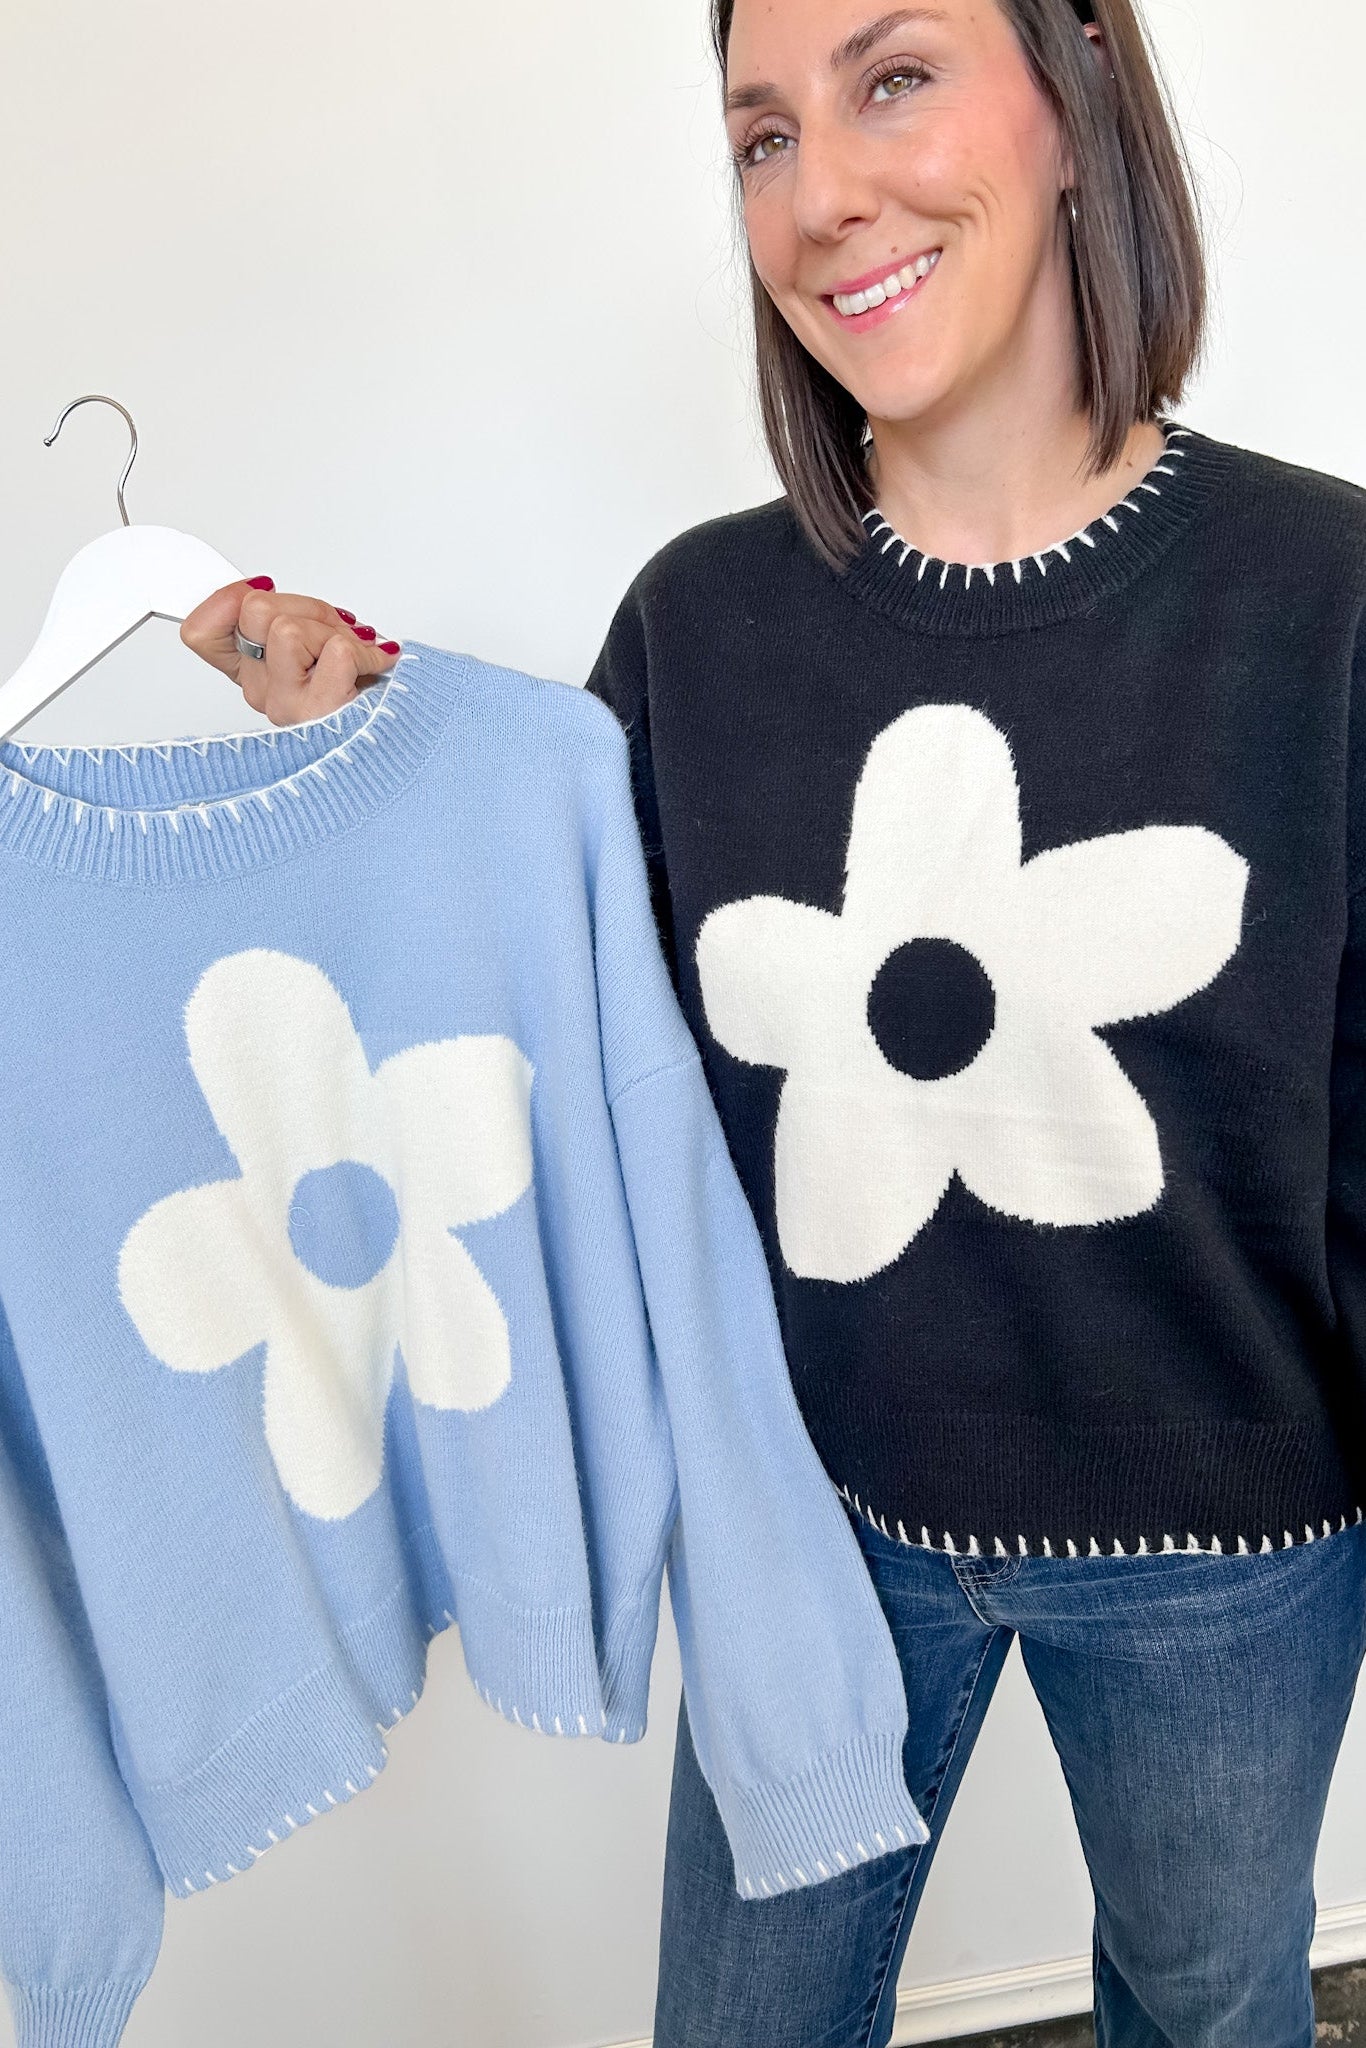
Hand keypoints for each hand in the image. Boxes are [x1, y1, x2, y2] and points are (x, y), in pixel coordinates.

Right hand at [180, 577, 401, 725]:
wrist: (394, 745)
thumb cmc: (363, 699)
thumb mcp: (322, 643)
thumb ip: (292, 618)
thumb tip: (264, 587)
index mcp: (253, 675)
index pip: (200, 632)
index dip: (227, 598)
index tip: (264, 590)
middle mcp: (261, 693)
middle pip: (256, 609)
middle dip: (308, 608)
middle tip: (336, 634)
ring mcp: (284, 705)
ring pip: (287, 627)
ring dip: (335, 631)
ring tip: (355, 656)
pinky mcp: (317, 712)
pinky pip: (335, 650)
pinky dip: (364, 651)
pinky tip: (372, 668)